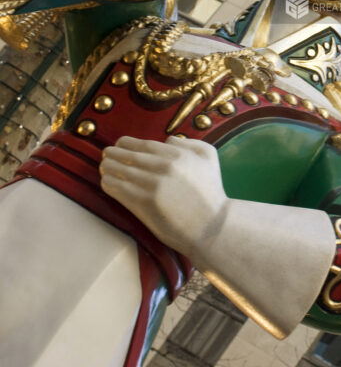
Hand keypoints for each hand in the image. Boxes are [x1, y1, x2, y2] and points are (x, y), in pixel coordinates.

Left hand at [100, 136, 225, 258]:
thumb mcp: (209, 158)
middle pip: (127, 155)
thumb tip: (167, 140)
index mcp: (178, 154)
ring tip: (104, 168)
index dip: (125, 143)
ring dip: (108, 168)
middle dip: (113, 154)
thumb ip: (189, 143)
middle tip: (106, 155)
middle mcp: (164, 166)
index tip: (119, 145)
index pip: (142, 144)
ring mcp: (153, 185)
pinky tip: (106, 182)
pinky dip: (109, 183)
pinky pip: (118, 188)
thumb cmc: (211, 192)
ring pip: (119, 170)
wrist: (211, 226)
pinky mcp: (144, 203)